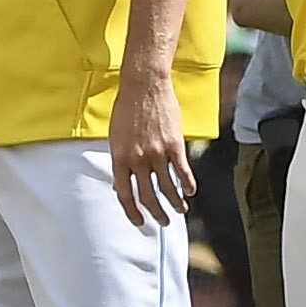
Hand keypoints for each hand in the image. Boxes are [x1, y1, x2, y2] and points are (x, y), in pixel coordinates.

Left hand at [103, 64, 197, 227]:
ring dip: (174, 204)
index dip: (132, 212)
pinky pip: (182, 172)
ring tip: (180, 211)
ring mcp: (157, 153)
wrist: (144, 84)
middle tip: (162, 222)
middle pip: (148, 196)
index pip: (125, 194)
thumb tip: (121, 182)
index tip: (139, 222)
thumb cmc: (127, 107)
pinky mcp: (175, 145)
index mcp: (120, 158)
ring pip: (167, 188)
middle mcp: (138, 159)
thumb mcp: (116, 136)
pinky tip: (190, 192)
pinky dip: (187, 185)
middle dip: (156, 213)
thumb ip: (120, 160)